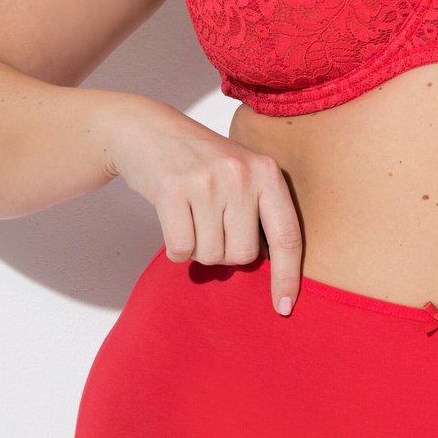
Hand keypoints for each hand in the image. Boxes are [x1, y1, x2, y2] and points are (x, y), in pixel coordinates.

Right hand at [101, 95, 301, 314]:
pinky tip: (173, 222)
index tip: (284, 307)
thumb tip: (274, 272)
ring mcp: (207, 180)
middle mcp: (241, 174)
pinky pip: (181, 249)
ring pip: (211, 255)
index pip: (288, 236)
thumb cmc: (202, 162)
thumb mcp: (242, 175)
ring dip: (198, 249)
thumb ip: (260, 214)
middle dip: (225, 253)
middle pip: (243, 255)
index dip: (288, 277)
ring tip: (192, 218)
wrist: (149, 129)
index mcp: (267, 172)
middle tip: (211, 226)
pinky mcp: (172, 189)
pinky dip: (176, 249)